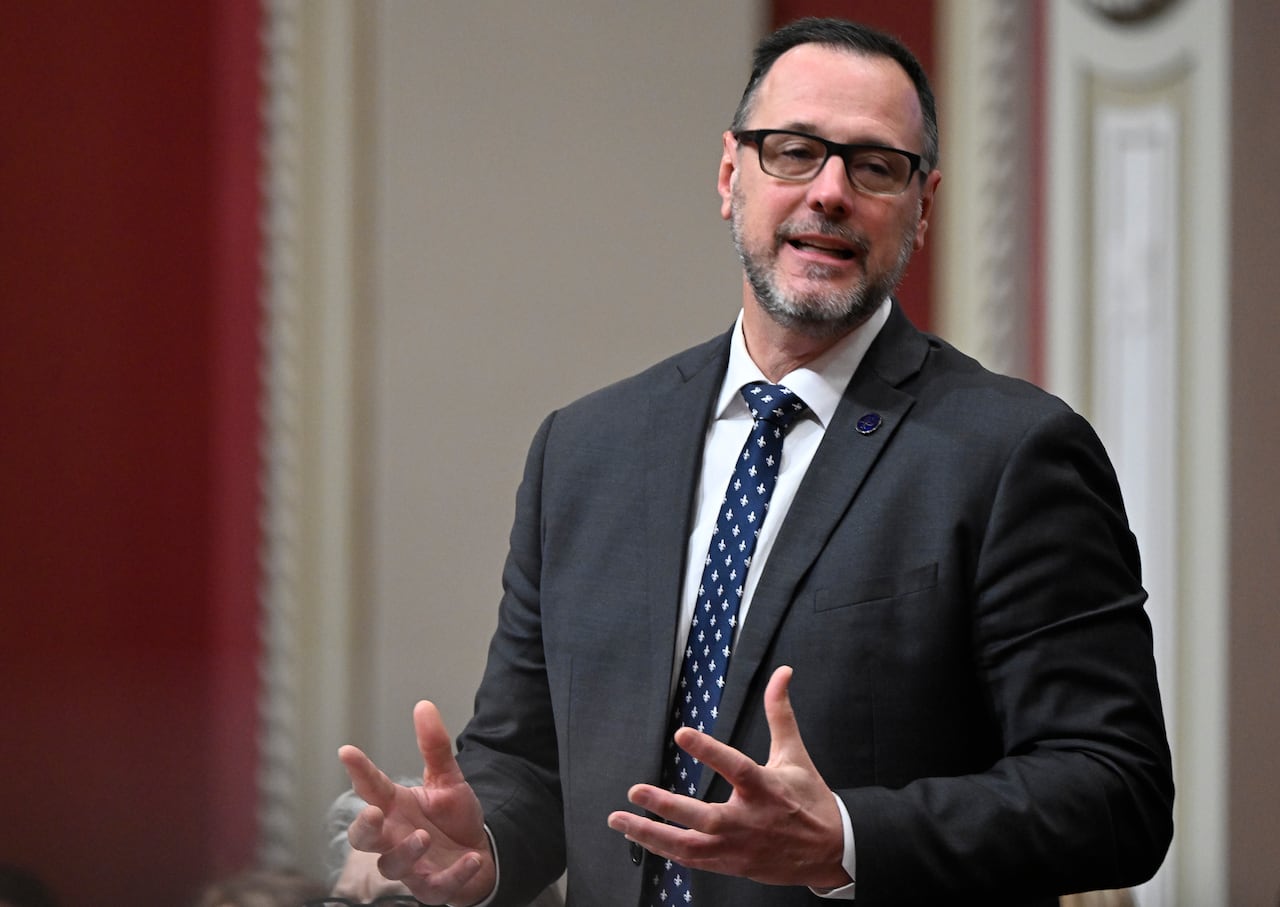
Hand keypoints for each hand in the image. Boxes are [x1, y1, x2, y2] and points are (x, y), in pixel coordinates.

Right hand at [338, 700, 496, 905]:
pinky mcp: (433, 887)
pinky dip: (453, 875)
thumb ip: (434, 746)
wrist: (481, 854)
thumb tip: (424, 704)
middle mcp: (395, 837)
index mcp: (395, 808)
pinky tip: (470, 859)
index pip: (370, 788)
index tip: (347, 751)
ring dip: (406, 853)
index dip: (358, 771)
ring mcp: (412, 866)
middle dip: (364, 828)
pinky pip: (436, 887)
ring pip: (392, 866)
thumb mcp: (448, 779)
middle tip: (373, 813)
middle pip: (364, 838)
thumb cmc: (453, 818)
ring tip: (425, 836)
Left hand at [606, 666, 848, 889]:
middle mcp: (750, 820)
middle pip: (704, 817)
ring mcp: (739, 847)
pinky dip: (666, 850)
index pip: (736, 767)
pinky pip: (693, 861)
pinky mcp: (732, 865)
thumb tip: (782, 673)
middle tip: (635, 791)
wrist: (830, 852)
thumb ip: (780, 713)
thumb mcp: (794, 754)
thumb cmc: (809, 799)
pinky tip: (643, 837)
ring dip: (652, 835)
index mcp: (767, 788)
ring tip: (620, 820)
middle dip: (666, 806)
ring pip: (690, 847)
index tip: (680, 734)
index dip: (709, 751)